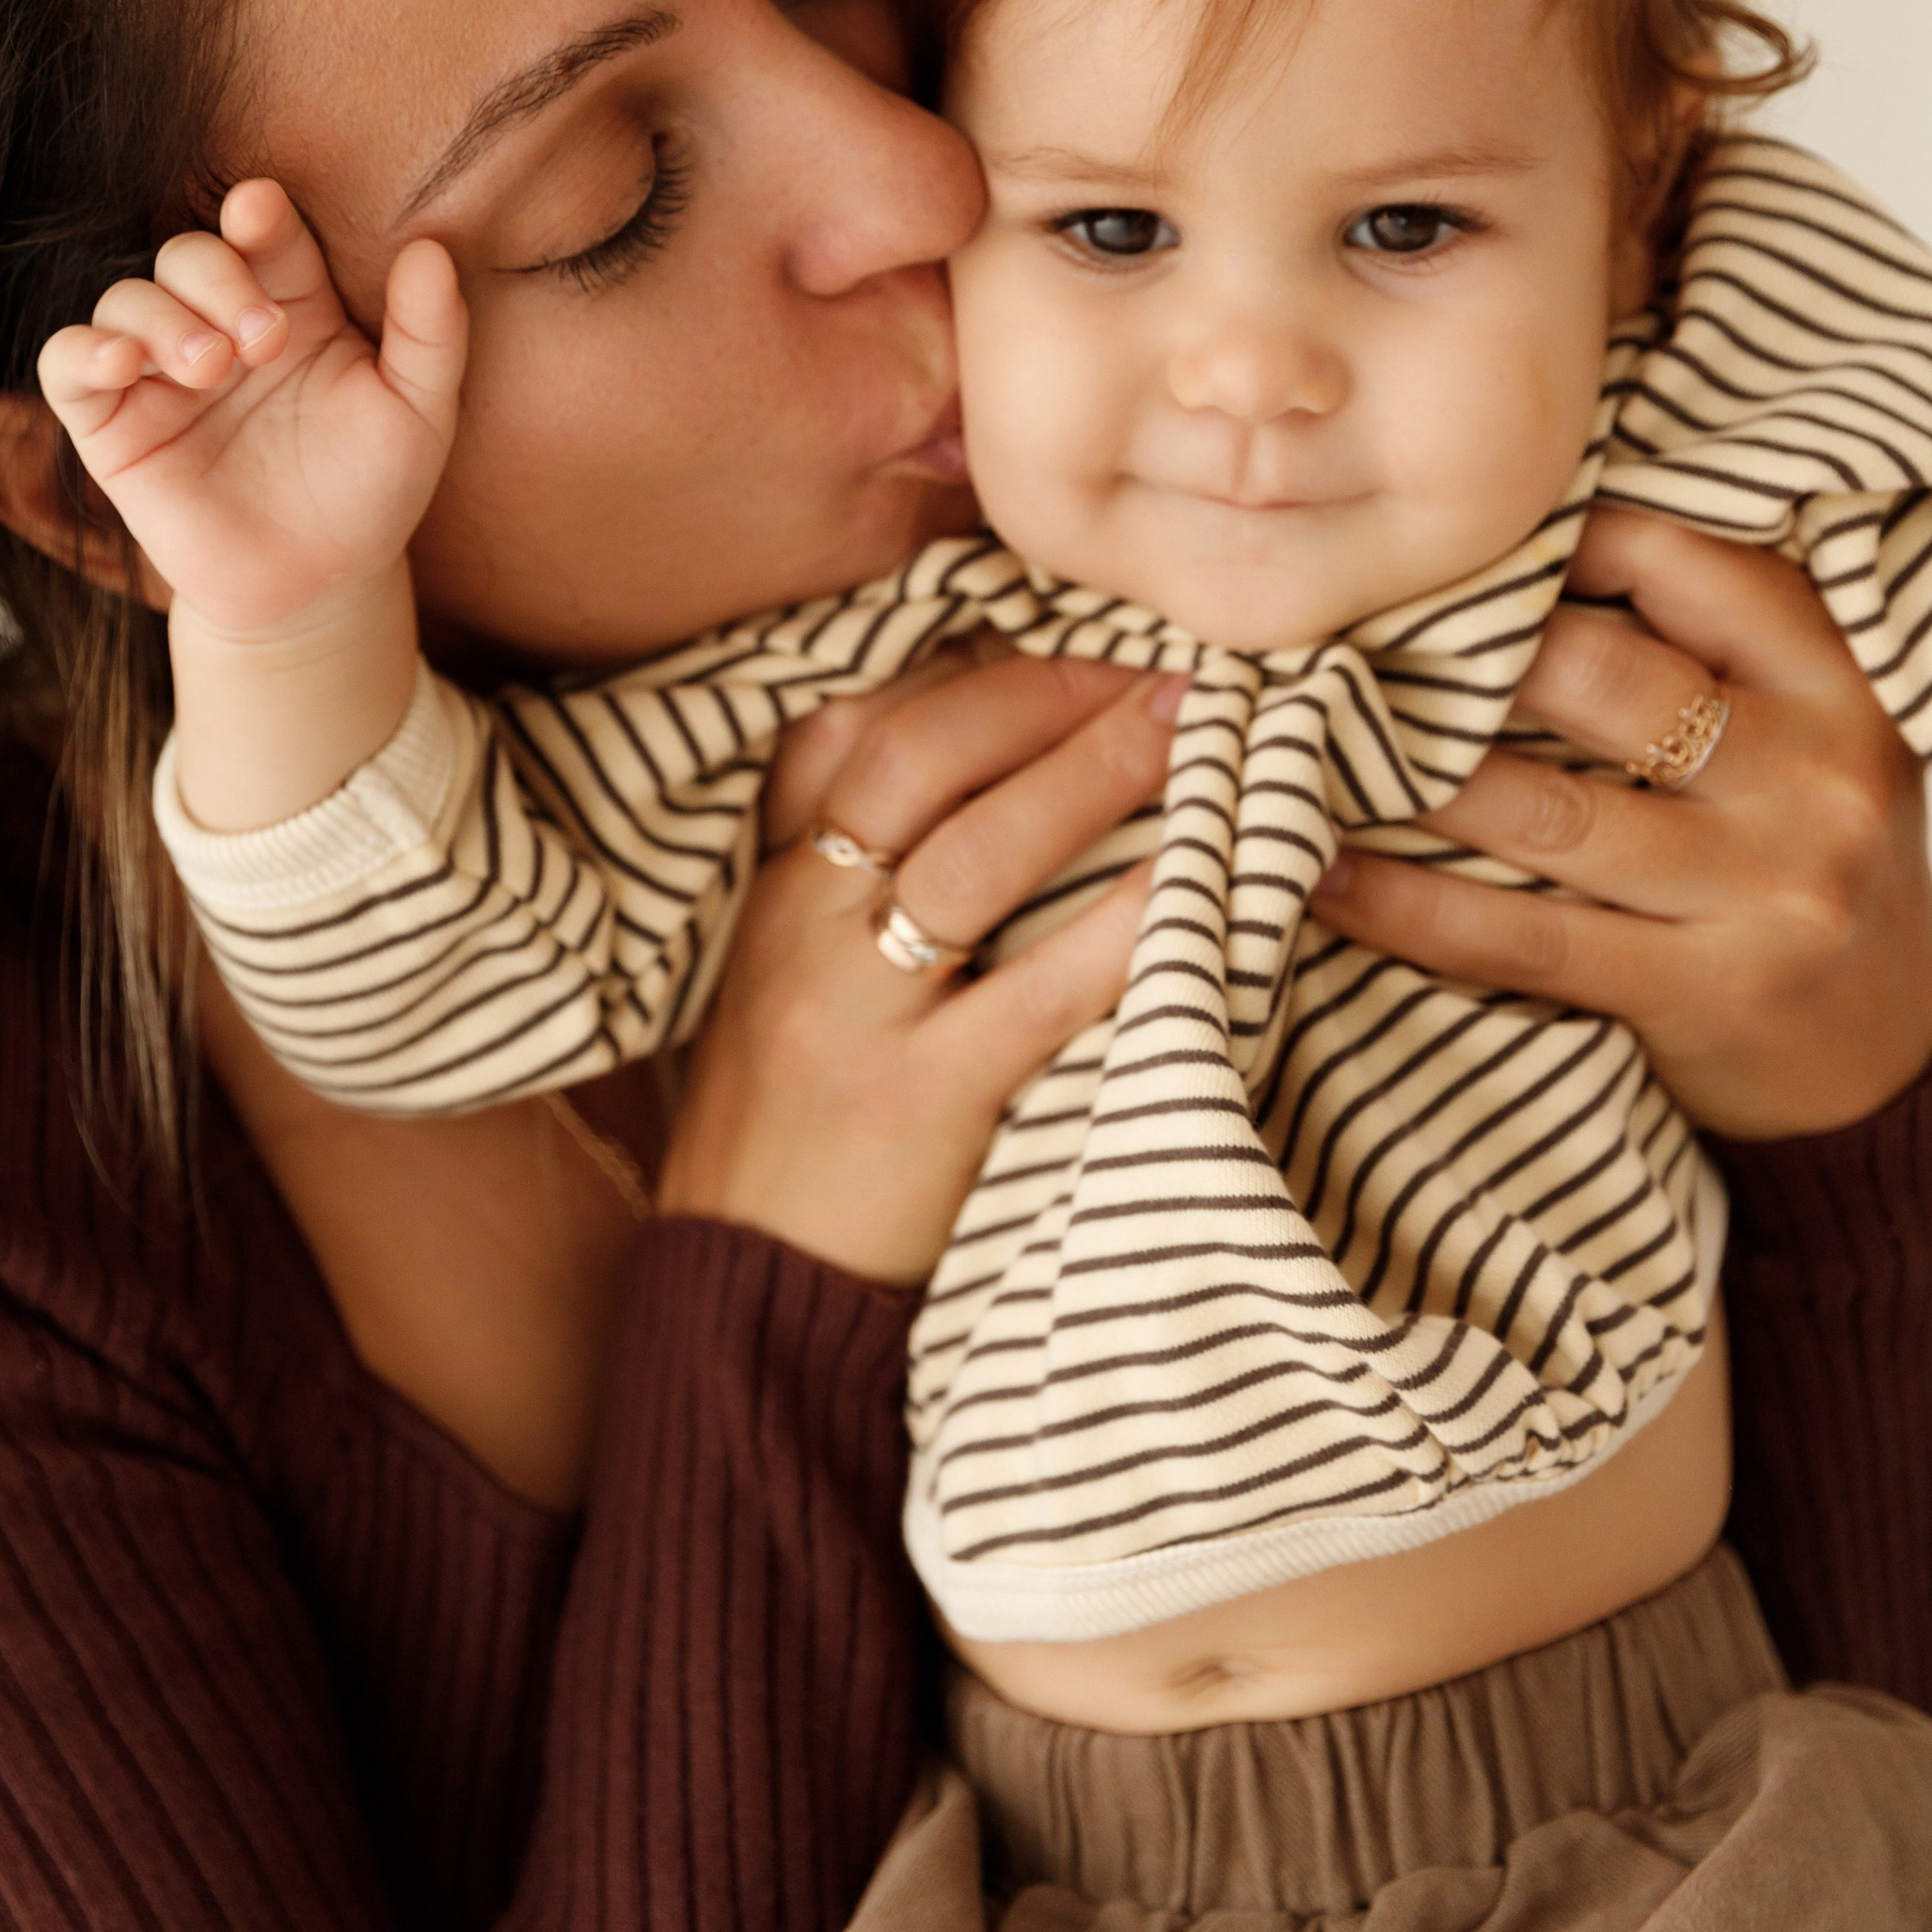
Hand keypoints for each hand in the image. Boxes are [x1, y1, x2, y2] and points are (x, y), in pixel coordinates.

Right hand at [37, 178, 464, 639]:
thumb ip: (431, 331)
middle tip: (263, 339)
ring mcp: (161, 375)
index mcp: (293, 303)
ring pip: (126, 299)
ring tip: (211, 366)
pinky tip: (121, 363)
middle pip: (187, 254)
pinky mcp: (112, 426)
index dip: (257, 215)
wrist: (319, 584)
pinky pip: (67, 364)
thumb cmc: (371, 488)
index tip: (259, 212)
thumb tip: (430, 248)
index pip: (263, 232)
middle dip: (217, 277)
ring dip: (162, 317)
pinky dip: (82, 351)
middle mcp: (218, 325)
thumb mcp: (419, 410)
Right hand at [659, 655, 1182, 1285]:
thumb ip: (846, 880)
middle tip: (1153, 668)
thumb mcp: (783, 981)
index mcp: (771, 890)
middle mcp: (803, 928)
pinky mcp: (923, 1097)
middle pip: (916, 759)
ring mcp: (858, 1010)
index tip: (1058, 640)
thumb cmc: (790, 1131)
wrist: (744, 1292)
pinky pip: (1039, 988)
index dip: (962, 672)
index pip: (845, 732)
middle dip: (1041, 695)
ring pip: (975, 851)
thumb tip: (988, 775)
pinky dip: (1121, 923)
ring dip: (1091, 773)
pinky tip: (1188, 881)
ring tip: (1187, 731)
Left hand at [1308, 505, 1931, 1140]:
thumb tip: (1515, 558)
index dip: (1558, 541)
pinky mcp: (1701, 994)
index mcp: (1829, 690)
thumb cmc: (1804, 864)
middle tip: (1343, 634)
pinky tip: (1324, 877)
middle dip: (1459, 657)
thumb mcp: (1802, 740)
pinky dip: (1408, 907)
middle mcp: (1807, 780)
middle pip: (1601, 677)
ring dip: (1407, 776)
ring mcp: (1761, 893)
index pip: (1685, 566)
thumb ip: (1703, 654)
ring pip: (1542, 810)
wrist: (1889, 1059)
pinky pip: (1522, 938)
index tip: (1452, 546)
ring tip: (1307, 745)